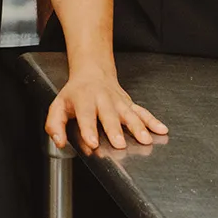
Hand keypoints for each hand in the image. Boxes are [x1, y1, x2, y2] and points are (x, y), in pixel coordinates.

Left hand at [47, 68, 167, 154]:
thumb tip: (59, 142)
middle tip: (119, 144)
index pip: (85, 115)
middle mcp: (102, 100)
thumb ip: (55, 125)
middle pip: (109, 115)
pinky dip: (153, 120)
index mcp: (83, 100)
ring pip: (129, 114)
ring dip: (138, 126)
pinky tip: (162, 130)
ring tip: (144, 140)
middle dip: (114, 130)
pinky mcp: (129, 103)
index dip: (88, 129)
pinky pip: (143, 112)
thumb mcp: (58, 106)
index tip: (92, 142)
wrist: (92, 73)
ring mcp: (118, 101)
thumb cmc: (75, 94)